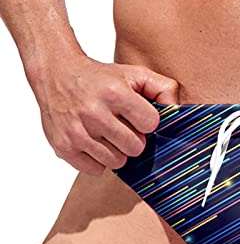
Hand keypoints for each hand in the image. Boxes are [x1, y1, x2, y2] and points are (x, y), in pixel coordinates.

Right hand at [30, 54, 178, 175]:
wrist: (56, 73)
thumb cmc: (100, 78)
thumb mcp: (135, 74)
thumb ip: (163, 88)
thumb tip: (178, 111)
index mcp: (115, 93)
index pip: (150, 125)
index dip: (147, 122)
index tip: (137, 115)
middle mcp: (94, 113)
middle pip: (135, 147)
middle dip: (134, 139)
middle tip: (122, 127)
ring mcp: (77, 132)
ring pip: (117, 162)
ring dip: (116, 151)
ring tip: (107, 134)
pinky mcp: (64, 147)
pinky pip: (96, 170)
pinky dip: (98, 160)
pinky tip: (94, 142)